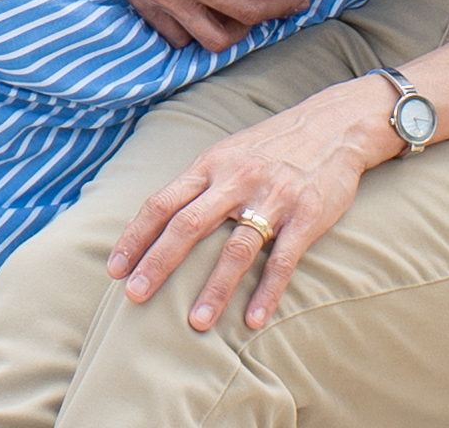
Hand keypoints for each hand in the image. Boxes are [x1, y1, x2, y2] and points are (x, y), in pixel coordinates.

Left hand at [108, 77, 391, 332]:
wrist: (333, 125)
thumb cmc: (271, 145)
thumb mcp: (227, 153)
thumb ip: (198, 184)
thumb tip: (159, 220)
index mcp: (210, 164)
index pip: (162, 202)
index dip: (136, 236)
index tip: (115, 268)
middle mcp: (236, 179)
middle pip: (188, 225)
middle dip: (159, 262)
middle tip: (135, 296)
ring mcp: (272, 198)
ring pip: (236, 249)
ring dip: (214, 289)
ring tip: (196, 322)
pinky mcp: (307, 215)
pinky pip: (283, 259)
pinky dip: (268, 292)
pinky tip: (253, 320)